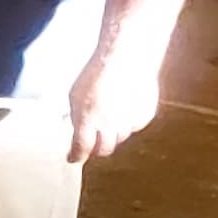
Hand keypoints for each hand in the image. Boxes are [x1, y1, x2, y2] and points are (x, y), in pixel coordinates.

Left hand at [66, 45, 164, 162]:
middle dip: (96, 149)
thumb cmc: (96, 74)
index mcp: (87, 118)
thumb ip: (76, 116)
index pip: (82, 148)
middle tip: (91, 144)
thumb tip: (76, 131)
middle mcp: (109, 124)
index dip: (76, 156)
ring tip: (107, 118)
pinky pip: (134, 126)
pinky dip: (127, 122)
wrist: (126, 59)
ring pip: (120, 138)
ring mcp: (129, 122)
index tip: (72, 158)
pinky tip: (123, 107)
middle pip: (104, 149)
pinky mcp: (144, 116)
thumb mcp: (75, 95)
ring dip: (112, 134)